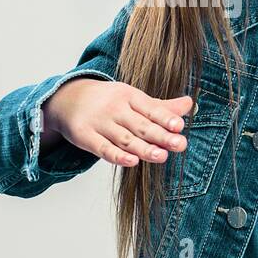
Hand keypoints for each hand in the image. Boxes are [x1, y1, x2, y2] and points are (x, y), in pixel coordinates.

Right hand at [42, 79, 192, 168]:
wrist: (67, 98)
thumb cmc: (108, 101)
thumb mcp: (133, 99)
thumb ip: (161, 107)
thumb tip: (190, 105)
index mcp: (129, 95)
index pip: (150, 108)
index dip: (165, 117)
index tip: (179, 126)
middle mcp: (115, 108)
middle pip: (141, 125)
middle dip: (160, 135)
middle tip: (179, 144)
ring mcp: (99, 122)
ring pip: (125, 139)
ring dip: (144, 148)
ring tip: (162, 156)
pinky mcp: (85, 136)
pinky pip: (103, 148)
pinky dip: (117, 156)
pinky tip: (132, 162)